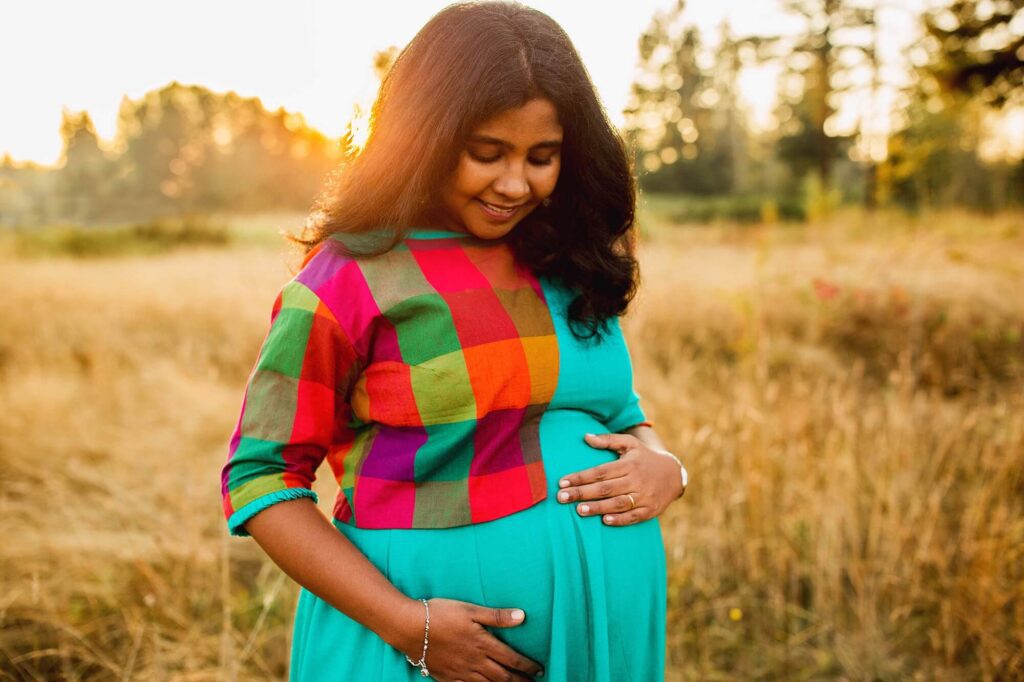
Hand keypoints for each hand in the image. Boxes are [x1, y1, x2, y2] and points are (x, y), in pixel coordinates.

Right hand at [392, 597, 544, 680]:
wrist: (410, 627)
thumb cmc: (440, 613)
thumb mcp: (470, 609)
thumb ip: (497, 616)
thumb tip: (522, 616)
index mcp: (483, 644)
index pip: (512, 659)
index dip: (527, 666)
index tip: (539, 670)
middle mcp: (475, 661)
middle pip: (503, 676)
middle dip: (520, 681)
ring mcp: (461, 672)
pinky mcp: (447, 677)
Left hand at [555, 432, 684, 525]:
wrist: (674, 474)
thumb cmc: (644, 458)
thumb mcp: (630, 444)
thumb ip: (608, 440)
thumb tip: (586, 437)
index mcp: (628, 464)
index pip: (600, 471)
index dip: (581, 477)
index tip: (563, 482)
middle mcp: (636, 480)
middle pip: (605, 488)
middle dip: (582, 493)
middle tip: (562, 497)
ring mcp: (644, 496)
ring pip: (618, 503)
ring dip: (598, 507)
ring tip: (579, 510)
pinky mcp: (650, 510)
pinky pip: (634, 516)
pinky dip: (620, 519)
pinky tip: (605, 520)